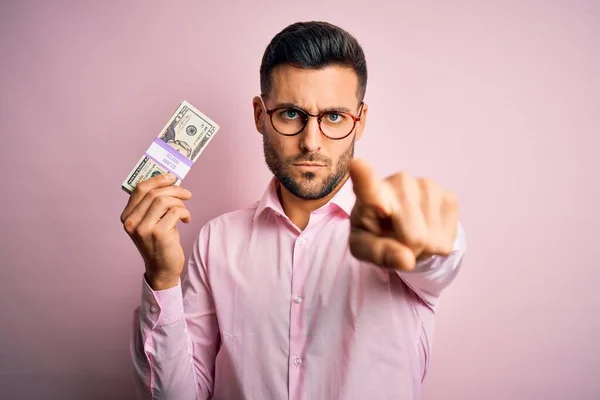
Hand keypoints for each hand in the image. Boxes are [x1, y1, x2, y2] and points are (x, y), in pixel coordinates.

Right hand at [120, 173, 191, 289]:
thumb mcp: (152, 221)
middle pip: (154, 193)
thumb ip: (154, 204)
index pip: (139, 189)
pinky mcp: (158, 233)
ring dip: (180, 202)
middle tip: (187, 194)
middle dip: (174, 189)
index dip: (157, 179)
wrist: (163, 269)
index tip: (171, 177)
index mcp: (127, 216)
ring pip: (164, 200)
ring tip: (185, 211)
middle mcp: (131, 222)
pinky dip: (184, 212)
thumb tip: (168, 182)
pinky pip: (175, 211)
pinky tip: (186, 220)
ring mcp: (143, 228)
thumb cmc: (160, 242)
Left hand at [348, 159, 457, 270]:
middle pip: (413, 237)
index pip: (367, 185)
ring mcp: (426, 186)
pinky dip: (437, 244)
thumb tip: (407, 261)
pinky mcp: (448, 196)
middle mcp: (399, 182)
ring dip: (423, 247)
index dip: (364, 176)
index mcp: (369, 194)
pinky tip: (426, 230)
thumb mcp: (363, 247)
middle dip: (409, 248)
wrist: (399, 225)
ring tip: (410, 233)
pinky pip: (447, 239)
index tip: (358, 164)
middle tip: (398, 240)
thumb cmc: (374, 232)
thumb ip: (379, 254)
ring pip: (431, 239)